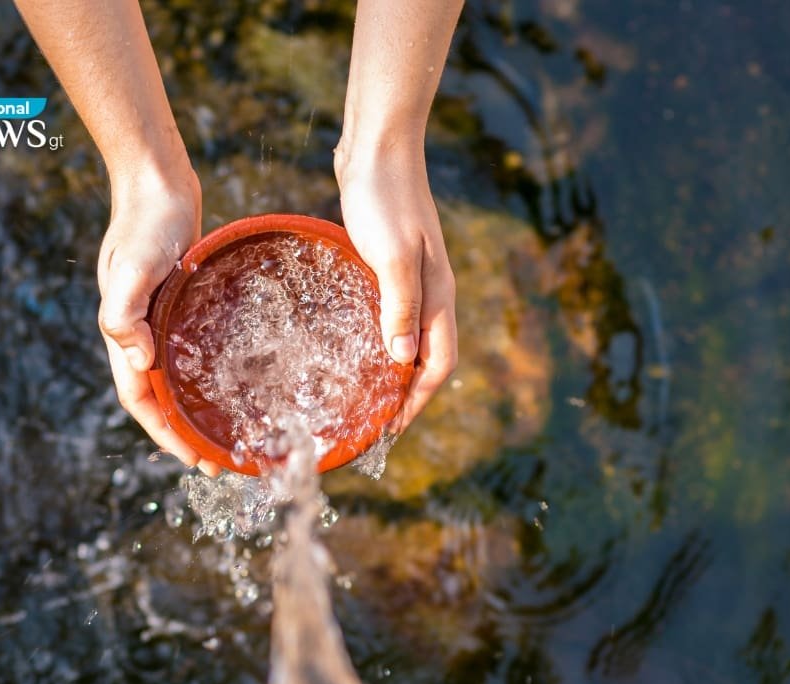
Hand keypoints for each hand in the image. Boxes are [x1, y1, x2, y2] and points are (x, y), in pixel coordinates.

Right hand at [97, 172, 219, 473]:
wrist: (156, 183)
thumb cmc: (146, 223)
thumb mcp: (132, 267)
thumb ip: (124, 313)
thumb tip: (138, 361)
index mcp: (125, 332)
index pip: (141, 399)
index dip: (164, 433)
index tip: (194, 460)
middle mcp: (140, 332)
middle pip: (159, 397)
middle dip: (184, 434)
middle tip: (221, 461)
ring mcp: (159, 318)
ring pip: (176, 377)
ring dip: (195, 408)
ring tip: (227, 432)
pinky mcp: (179, 304)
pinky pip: (191, 350)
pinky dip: (206, 373)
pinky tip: (233, 380)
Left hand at [337, 147, 457, 432]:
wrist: (377, 147)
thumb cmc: (384, 198)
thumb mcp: (391, 256)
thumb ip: (399, 307)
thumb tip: (402, 361)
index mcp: (437, 295)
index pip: (439, 364)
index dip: (417, 401)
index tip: (390, 430)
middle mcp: (430, 292)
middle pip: (427, 358)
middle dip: (406, 395)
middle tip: (373, 423)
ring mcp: (412, 278)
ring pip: (408, 338)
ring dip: (392, 370)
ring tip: (363, 395)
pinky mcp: (389, 264)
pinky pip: (390, 315)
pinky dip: (378, 339)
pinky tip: (351, 344)